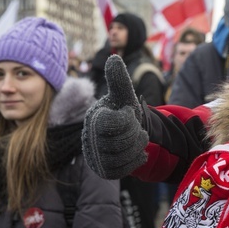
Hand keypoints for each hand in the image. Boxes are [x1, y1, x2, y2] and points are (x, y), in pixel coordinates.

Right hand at [82, 55, 148, 178]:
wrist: (126, 135)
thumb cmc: (123, 112)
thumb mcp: (124, 96)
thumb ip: (119, 80)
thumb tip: (114, 57)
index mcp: (94, 118)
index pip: (111, 123)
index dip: (128, 119)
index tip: (130, 113)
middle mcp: (89, 138)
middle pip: (120, 142)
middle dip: (136, 134)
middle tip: (137, 129)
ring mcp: (94, 156)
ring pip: (123, 157)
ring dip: (138, 147)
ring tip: (137, 139)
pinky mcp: (102, 170)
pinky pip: (122, 170)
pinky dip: (136, 160)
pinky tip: (139, 153)